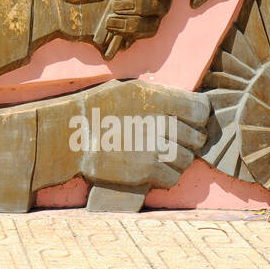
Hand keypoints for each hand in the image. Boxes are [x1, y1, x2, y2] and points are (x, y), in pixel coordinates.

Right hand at [73, 79, 209, 191]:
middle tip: (171, 142)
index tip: (189, 122)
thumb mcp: (126, 90)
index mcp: (157, 98)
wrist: (68, 136)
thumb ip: (158, 96)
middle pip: (197, 137)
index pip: (201, 110)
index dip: (197, 118)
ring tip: (160, 156)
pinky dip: (166, 177)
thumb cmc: (96, 109)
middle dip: (188, 141)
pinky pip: (173, 178)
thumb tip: (184, 104)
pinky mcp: (146, 171)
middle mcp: (159, 122)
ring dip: (177, 160)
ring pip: (187, 159)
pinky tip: (152, 170)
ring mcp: (154, 148)